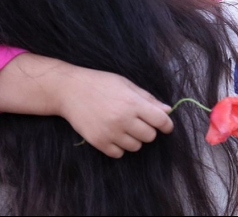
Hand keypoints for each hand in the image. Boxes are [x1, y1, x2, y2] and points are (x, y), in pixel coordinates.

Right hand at [56, 67, 174, 158]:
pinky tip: (113, 134)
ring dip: (134, 139)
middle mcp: (123, 119)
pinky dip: (119, 147)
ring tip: (124, 127)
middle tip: (138, 122)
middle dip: (148, 130)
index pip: (161, 120)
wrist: (69, 90)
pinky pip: (119, 153)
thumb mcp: (126, 84)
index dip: (167, 125)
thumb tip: (168, 110)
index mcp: (133, 103)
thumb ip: (148, 98)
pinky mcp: (98, 142)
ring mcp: (110, 132)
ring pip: (136, 147)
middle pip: (150, 136)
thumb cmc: (100, 84)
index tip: (166, 126)